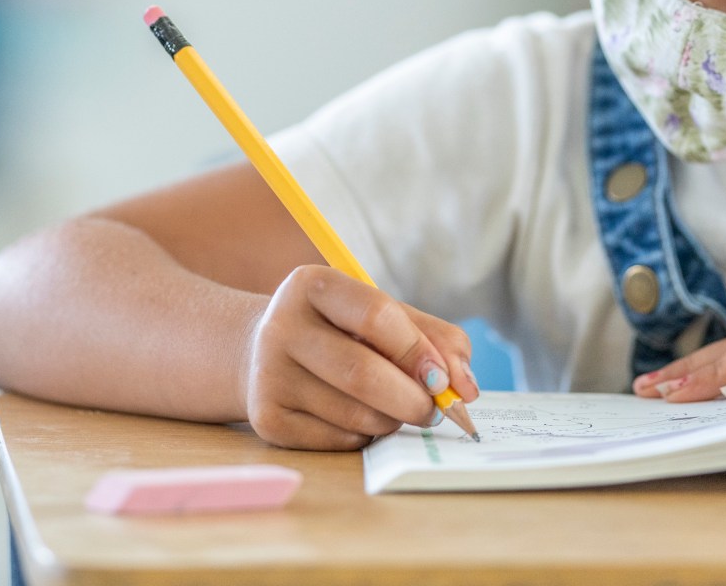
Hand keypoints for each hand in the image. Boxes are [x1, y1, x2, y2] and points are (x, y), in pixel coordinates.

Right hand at [239, 264, 479, 450]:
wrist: (260, 352)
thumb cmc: (339, 331)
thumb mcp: (382, 315)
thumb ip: (434, 338)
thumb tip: (465, 386)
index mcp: (313, 285)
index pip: (376, 316)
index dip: (418, 351)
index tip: (445, 379)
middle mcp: (281, 326)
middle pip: (363, 373)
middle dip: (413, 400)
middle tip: (436, 410)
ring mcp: (268, 375)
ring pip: (355, 414)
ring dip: (393, 420)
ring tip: (396, 409)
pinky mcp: (266, 418)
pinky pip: (338, 440)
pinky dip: (365, 437)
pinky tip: (359, 419)